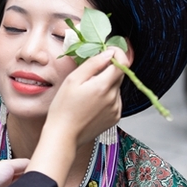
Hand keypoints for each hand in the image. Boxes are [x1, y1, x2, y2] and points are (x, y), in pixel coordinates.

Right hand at [25, 49, 125, 186]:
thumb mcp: (73, 80)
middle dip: (108, 69)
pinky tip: (92, 103)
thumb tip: (108, 53)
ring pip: (116, 87)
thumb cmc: (63, 108)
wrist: (64, 135)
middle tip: (91, 73)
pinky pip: (115, 100)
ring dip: (106, 84)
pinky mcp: (115, 118)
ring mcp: (116, 109)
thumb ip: (92, 64)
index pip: (123, 63)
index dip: (118, 53)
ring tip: (88, 93)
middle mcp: (114, 97)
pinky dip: (107, 97)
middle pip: (119, 75)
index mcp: (103, 86)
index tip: (108, 51)